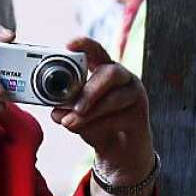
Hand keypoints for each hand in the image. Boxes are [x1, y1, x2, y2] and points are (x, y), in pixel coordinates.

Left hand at [51, 38, 154, 184]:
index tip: (69, 45)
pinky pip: (119, 118)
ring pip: (114, 98)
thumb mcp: (78, 116)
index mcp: (104, 70)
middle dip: (90, 90)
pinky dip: (98, 126)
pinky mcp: (140, 114)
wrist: (120, 151)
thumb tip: (55, 113)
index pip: (97, 52)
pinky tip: (87, 133)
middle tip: (74, 107)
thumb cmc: (98, 125)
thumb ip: (66, 111)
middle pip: (111, 73)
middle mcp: (123, 77)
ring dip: (91, 112)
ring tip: (70, 123)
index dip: (85, 45)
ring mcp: (135, 94)